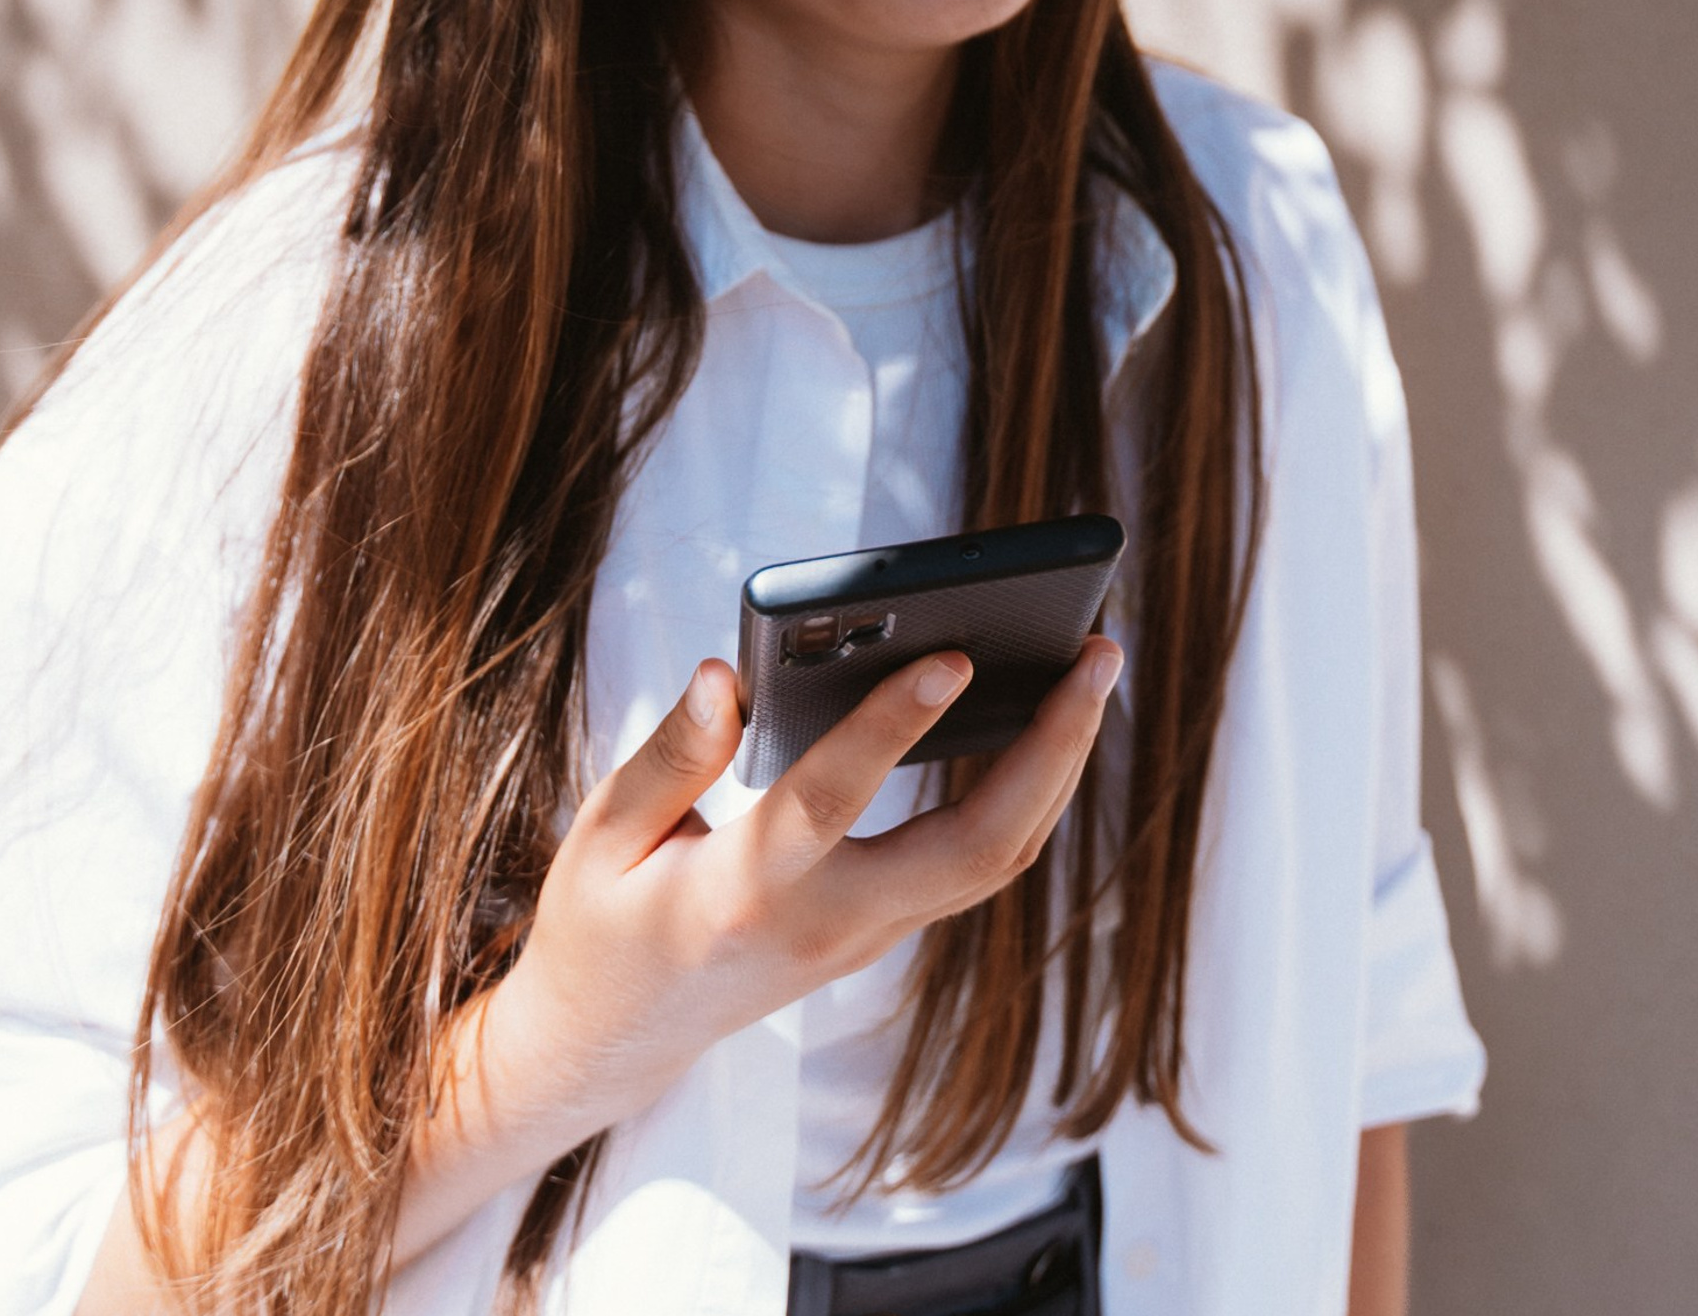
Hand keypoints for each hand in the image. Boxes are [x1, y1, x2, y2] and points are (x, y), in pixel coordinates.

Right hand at [410, 638, 1121, 1243]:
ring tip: (1092, 668)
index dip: (893, 726)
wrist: (611, 1043)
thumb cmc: (601, 925)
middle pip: (976, 849)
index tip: (952, 655)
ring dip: (1056, 765)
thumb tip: (724, 673)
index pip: (833, 801)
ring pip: (995, 860)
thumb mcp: (602, 837)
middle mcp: (829, 924)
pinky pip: (977, 860)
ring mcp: (868, 936)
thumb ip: (669, 755)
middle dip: (1050, 750)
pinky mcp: (883, 927)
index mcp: (744, 893)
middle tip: (1097, 654)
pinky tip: (1047, 722)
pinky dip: (1025, 790)